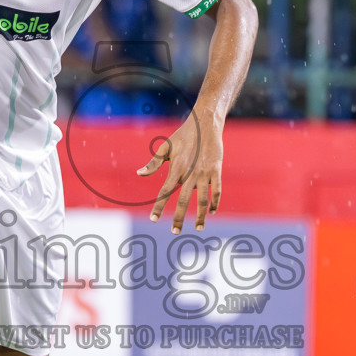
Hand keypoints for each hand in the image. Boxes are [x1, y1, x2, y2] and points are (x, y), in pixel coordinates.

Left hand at [137, 109, 223, 233]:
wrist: (205, 123)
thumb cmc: (183, 136)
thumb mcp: (166, 148)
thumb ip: (153, 163)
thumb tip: (139, 174)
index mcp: (176, 168)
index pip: (165, 192)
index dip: (159, 207)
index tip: (154, 220)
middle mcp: (190, 173)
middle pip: (184, 200)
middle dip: (179, 218)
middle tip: (175, 232)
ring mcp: (205, 173)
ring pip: (203, 200)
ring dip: (201, 216)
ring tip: (199, 228)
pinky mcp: (216, 170)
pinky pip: (217, 190)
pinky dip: (215, 202)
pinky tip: (212, 212)